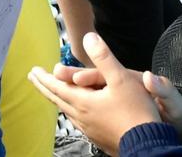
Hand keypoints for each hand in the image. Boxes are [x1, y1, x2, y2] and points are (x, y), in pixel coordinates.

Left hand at [27, 33, 181, 152]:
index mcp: (83, 102)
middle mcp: (82, 117)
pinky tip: (76, 112)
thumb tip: (88, 37)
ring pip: (67, 111)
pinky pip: (78, 121)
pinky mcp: (98, 137)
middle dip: (45, 87)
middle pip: (58, 99)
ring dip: (57, 98)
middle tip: (34, 78)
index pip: (57, 87)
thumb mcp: (121, 78)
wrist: (148, 144)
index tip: (33, 71)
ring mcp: (89, 129)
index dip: (44, 77)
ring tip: (52, 93)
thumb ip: (103, 57)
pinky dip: (70, 110)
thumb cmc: (136, 112)